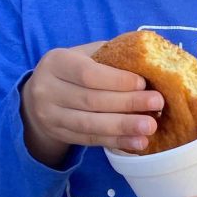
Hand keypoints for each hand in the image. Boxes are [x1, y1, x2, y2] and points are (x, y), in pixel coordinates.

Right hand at [20, 42, 162, 165]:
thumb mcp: (86, 54)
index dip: (117, 80)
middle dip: (127, 103)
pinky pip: (91, 139)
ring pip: (90, 123)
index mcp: (57, 62)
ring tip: (150, 127)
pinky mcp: (60, 134)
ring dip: (124, 126)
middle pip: (91, 100)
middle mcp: (47, 90)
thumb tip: (149, 58)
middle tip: (157, 103)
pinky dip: (117, 141)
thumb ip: (111, 54)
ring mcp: (51, 115)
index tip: (143, 83)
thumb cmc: (75, 69)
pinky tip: (138, 142)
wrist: (39, 96)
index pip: (87, 74)